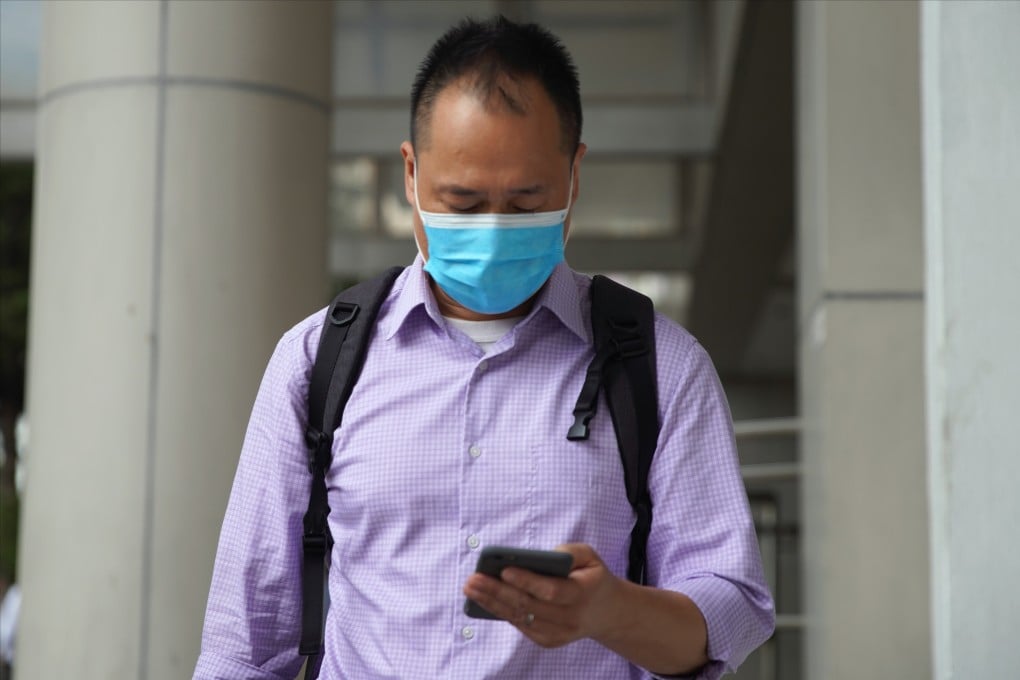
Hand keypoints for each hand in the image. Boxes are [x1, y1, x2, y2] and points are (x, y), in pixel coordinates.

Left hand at [462, 543, 621, 647]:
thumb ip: (569, 551)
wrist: (607, 612)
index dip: (527, 581)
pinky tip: (484, 600)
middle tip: (473, 580)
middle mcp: (571, 618)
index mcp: (583, 594)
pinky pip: (521, 626)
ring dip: (492, 604)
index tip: (504, 570)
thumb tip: (537, 557)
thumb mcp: (590, 556)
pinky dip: (502, 613)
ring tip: (471, 589)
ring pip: (521, 619)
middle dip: (497, 592)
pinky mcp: (549, 641)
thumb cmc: (592, 576)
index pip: (551, 591)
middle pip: (529, 607)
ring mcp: (559, 634)